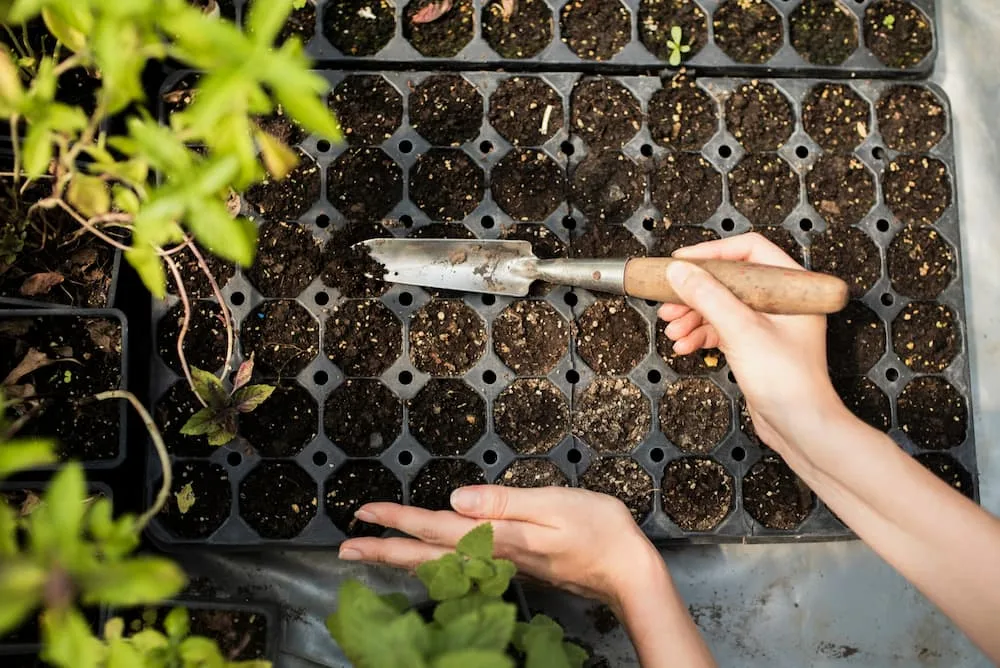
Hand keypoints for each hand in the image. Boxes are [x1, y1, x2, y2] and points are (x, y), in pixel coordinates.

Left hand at [338, 485, 666, 611]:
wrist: (628, 572)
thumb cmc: (599, 529)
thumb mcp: (555, 504)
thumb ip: (504, 502)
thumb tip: (456, 499)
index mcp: (500, 537)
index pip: (437, 527)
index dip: (398, 521)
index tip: (363, 514)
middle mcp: (494, 557)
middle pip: (428, 556)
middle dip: (385, 550)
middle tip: (345, 548)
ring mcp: (502, 568)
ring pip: (440, 566)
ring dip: (403, 558)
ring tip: (373, 554)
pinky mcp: (513, 571)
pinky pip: (459, 569)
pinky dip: (431, 565)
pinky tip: (425, 562)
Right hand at [657, 233, 848, 467]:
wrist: (800, 427)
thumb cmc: (788, 381)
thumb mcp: (742, 330)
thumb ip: (708, 296)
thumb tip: (680, 271)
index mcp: (792, 287)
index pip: (750, 250)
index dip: (713, 253)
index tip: (683, 261)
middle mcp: (782, 302)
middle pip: (730, 280)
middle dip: (696, 293)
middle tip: (669, 302)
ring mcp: (769, 325)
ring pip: (722, 307)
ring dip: (693, 317)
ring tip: (672, 329)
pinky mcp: (756, 346)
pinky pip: (723, 330)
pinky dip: (702, 335)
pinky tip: (685, 346)